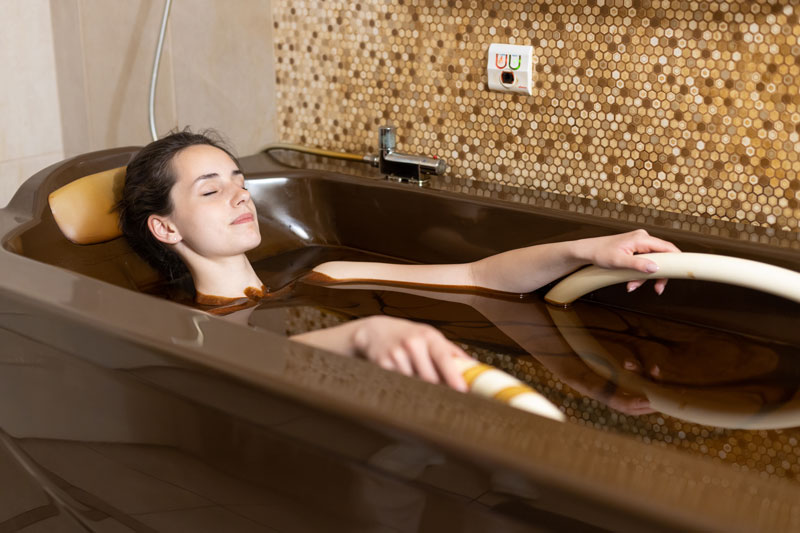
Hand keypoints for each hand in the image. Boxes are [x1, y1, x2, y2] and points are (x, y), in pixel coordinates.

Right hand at [351, 315, 472, 391]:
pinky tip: (400, 380)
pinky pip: (398, 385)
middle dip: (436, 390)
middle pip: (430, 378)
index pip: (444, 357)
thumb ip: (451, 352)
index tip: (462, 390)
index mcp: (429, 336)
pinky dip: (403, 387)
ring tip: (415, 383)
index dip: (453, 375)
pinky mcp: (383, 365)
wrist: (374, 331)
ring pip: (414, 384)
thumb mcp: (429, 337)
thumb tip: (475, 368)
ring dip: (418, 390)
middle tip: (440, 398)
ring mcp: (396, 354)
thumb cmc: (408, 336)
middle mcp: (413, 343)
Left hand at [581, 229, 680, 293]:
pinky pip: (644, 262)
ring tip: (632, 286)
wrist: (587, 251)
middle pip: (662, 257)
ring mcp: (639, 244)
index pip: (667, 247)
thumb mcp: (619, 262)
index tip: (682, 271)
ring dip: (645, 276)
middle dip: (658, 274)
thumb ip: (638, 265)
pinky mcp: (635, 249)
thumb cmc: (599, 253)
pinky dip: (639, 273)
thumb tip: (655, 268)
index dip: (677, 259)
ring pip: (652, 262)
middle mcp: (643, 238)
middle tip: (657, 288)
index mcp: (641, 238)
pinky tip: (631, 281)